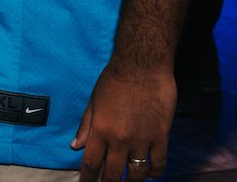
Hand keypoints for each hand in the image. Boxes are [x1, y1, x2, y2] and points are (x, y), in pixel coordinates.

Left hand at [71, 64, 174, 180]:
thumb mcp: (94, 101)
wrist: (142, 65)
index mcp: (100, 130)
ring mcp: (142, 140)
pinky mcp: (161, 136)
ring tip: (127, 181)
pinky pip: (159, 164)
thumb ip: (86, 126)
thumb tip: (75, 146)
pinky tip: (149, 173)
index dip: (87, 178)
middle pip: (112, 174)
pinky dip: (154, 172)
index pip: (91, 163)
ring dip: (131, 181)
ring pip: (136, 174)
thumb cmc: (115, 79)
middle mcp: (120, 139)